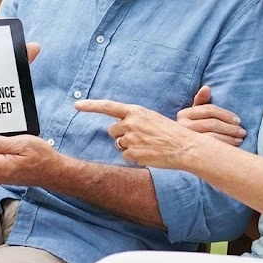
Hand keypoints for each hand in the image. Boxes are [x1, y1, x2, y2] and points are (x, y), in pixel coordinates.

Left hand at [75, 99, 199, 169]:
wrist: (185, 147)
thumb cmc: (171, 132)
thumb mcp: (152, 118)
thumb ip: (134, 119)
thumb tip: (118, 128)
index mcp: (136, 111)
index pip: (108, 106)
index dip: (91, 106)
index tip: (77, 105)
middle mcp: (130, 123)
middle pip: (112, 130)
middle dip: (121, 135)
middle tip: (140, 137)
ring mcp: (131, 139)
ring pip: (119, 144)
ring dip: (128, 146)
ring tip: (148, 145)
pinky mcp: (132, 154)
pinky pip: (125, 156)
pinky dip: (134, 157)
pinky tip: (148, 154)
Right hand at [176, 85, 245, 145]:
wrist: (181, 148)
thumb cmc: (193, 127)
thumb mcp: (196, 113)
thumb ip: (201, 100)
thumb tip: (207, 88)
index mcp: (184, 114)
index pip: (209, 110)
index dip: (226, 114)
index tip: (239, 120)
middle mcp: (182, 127)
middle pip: (211, 124)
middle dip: (230, 127)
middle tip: (242, 132)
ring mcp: (186, 141)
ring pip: (212, 137)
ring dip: (229, 138)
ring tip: (240, 139)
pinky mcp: (191, 153)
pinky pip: (211, 149)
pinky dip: (224, 147)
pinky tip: (233, 147)